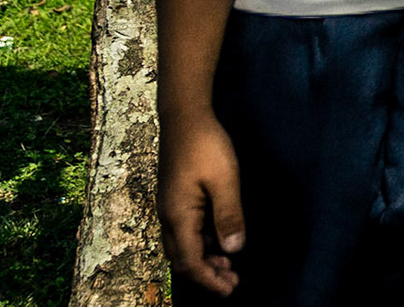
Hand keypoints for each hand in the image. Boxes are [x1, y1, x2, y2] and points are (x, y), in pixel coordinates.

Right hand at [160, 112, 245, 294]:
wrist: (184, 116)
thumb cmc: (205, 145)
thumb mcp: (225, 180)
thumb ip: (228, 215)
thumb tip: (234, 250)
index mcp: (178, 216)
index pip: (190, 261)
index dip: (209, 279)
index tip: (229, 288)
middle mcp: (169, 216)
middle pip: (183, 258)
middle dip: (206, 274)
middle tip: (232, 281)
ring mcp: (170, 206)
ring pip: (183, 245)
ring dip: (204, 258)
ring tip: (229, 265)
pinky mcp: (176, 197)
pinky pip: (185, 230)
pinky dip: (202, 242)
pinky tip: (220, 239)